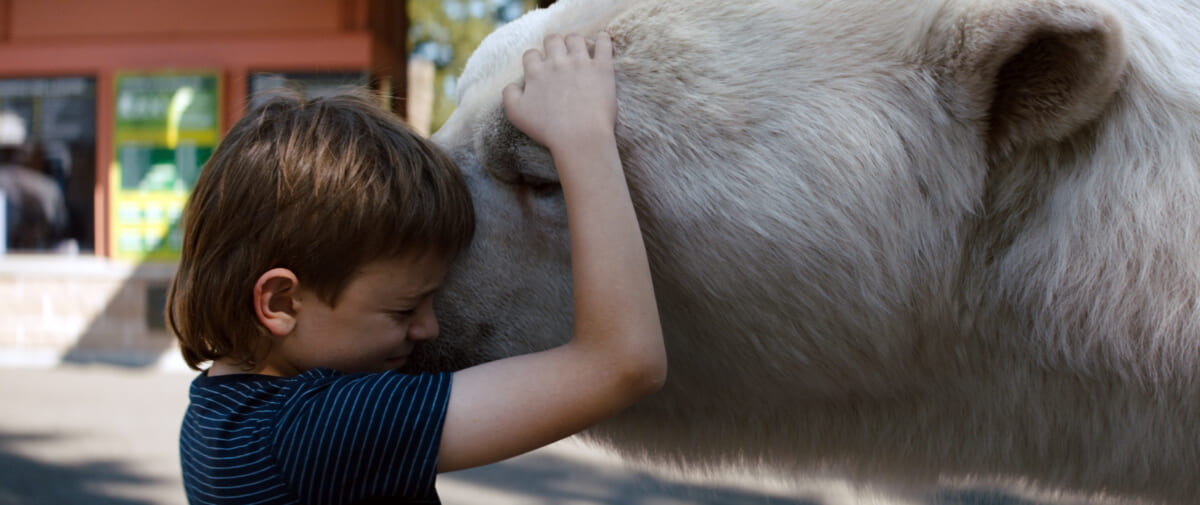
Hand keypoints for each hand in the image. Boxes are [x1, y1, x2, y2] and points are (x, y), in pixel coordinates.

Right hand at [502, 32, 616, 154]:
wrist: (580, 137)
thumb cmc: (548, 130)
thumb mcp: (517, 115)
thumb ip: (509, 95)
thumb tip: (512, 84)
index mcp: (536, 73)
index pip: (531, 54)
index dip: (534, 59)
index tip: (539, 67)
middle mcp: (557, 63)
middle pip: (553, 40)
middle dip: (554, 45)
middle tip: (559, 55)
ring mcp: (581, 63)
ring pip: (576, 38)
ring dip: (575, 42)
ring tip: (579, 51)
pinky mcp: (602, 68)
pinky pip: (604, 44)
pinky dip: (603, 40)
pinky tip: (602, 42)